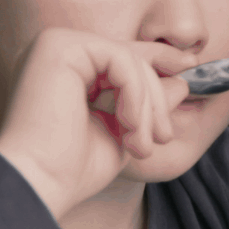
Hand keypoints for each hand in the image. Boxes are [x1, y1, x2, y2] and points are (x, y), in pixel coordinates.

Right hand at [0, 28, 195, 219]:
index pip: (122, 57)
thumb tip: (183, 81)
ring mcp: (54, 44)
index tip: (190, 66)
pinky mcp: (58, 46)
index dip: (159, 61)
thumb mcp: (123, 132)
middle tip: (161, 137)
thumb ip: (148, 105)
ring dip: (147, 104)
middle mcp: (56, 50)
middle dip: (156, 99)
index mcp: (66, 69)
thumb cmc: (71, 169)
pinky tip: (126, 125)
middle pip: (130, 58)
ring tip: (140, 143)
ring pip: (130, 59)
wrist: (38, 184)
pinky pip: (121, 59)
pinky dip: (134, 93)